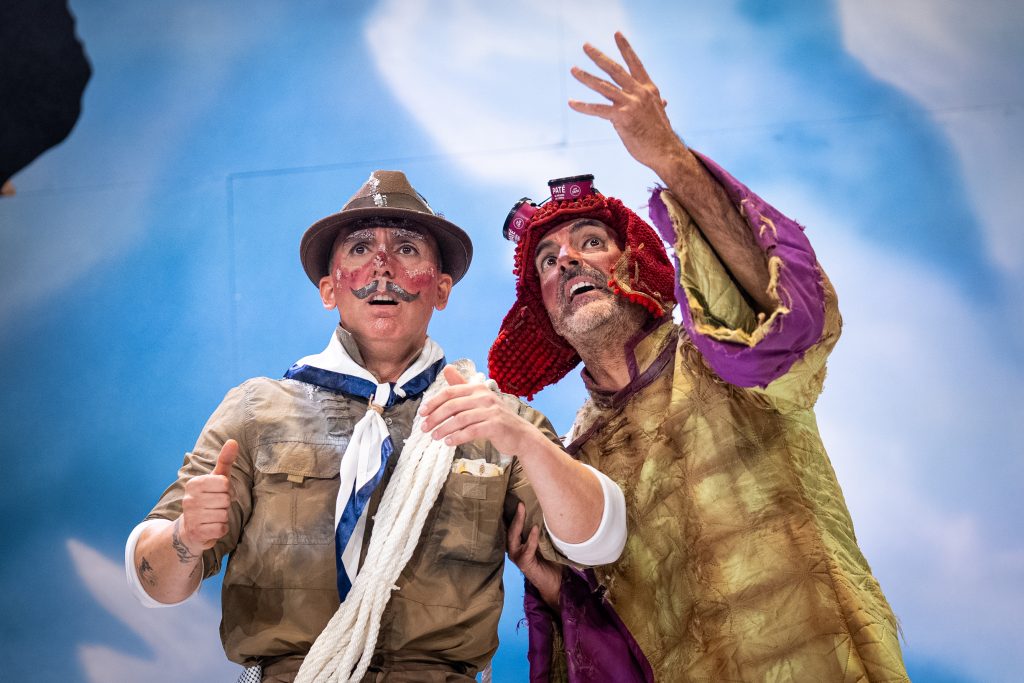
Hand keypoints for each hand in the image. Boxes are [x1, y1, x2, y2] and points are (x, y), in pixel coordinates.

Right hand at [178, 439, 237, 554]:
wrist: (190, 529)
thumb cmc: (208, 499)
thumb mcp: (216, 478)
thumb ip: (225, 460)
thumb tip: (233, 441)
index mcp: (194, 483)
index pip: (224, 483)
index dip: (227, 490)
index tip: (219, 493)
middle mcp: (189, 499)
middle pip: (225, 499)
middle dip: (225, 505)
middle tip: (216, 507)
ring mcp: (191, 516)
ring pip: (224, 514)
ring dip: (223, 517)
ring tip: (212, 516)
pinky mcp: (196, 533)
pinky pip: (221, 529)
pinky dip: (221, 529)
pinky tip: (212, 527)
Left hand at [418, 366, 531, 454]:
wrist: (520, 434)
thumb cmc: (495, 417)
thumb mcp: (479, 399)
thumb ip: (462, 385)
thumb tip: (447, 368)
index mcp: (478, 388)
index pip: (450, 392)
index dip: (433, 402)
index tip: (422, 413)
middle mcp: (484, 396)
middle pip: (452, 405)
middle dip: (435, 417)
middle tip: (424, 428)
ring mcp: (491, 411)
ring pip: (460, 419)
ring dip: (444, 429)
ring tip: (434, 436)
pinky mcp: (496, 425)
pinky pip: (472, 431)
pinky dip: (457, 437)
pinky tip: (448, 442)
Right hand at [507, 502, 561, 608]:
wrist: (556, 581)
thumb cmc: (551, 559)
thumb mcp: (545, 541)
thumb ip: (542, 529)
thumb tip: (547, 508)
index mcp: (518, 543)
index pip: (513, 526)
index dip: (514, 513)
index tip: (518, 498)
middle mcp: (515, 549)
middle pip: (511, 529)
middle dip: (515, 515)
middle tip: (520, 502)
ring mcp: (518, 557)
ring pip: (514, 537)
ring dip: (519, 523)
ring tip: (522, 510)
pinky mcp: (524, 564)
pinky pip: (527, 549)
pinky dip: (531, 538)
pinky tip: (535, 529)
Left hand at [569, 32, 686, 174]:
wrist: (666, 151)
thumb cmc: (661, 135)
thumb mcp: (659, 114)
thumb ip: (656, 104)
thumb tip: (663, 102)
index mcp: (648, 89)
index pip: (635, 63)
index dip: (625, 48)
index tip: (617, 34)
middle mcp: (639, 92)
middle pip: (615, 70)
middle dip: (598, 57)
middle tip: (585, 46)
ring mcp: (630, 103)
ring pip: (603, 86)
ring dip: (586, 77)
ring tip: (573, 69)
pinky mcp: (621, 117)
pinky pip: (598, 109)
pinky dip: (583, 106)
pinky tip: (571, 103)